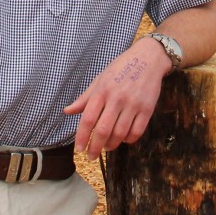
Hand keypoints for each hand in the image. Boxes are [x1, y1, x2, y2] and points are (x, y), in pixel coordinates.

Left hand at [65, 40, 168, 159]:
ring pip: (120, 133)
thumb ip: (85, 98)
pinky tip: (123, 139)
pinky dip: (128, 140)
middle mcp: (117, 98)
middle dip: (95, 147)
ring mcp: (133, 104)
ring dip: (111, 145)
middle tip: (91, 156)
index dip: (82, 137)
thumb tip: (67, 111)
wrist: (149, 58)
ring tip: (107, 147)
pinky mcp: (147, 108)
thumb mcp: (100, 79)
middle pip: (103, 130)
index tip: (79, 149)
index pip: (88, 119)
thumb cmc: (121, 68)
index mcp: (102, 90)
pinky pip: (137, 131)